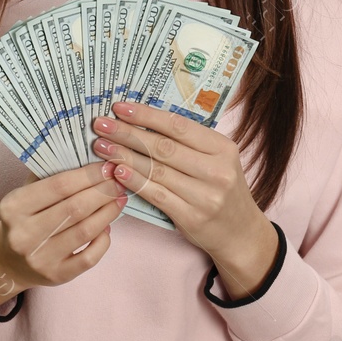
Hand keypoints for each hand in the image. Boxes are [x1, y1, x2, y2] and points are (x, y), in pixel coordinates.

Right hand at [0, 162, 128, 307]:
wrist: (8, 260)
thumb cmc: (23, 218)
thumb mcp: (26, 193)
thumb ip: (49, 174)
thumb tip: (86, 154)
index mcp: (13, 207)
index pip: (59, 186)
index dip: (88, 175)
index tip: (107, 166)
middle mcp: (24, 234)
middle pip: (75, 208)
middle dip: (103, 191)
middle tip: (119, 181)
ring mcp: (40, 258)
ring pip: (85, 231)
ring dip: (108, 212)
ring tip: (120, 199)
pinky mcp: (56, 276)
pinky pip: (89, 258)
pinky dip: (103, 240)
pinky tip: (108, 227)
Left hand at [91, 101, 269, 268]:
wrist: (240, 233)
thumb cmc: (220, 189)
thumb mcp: (216, 160)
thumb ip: (187, 143)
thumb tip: (141, 121)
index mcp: (222, 148)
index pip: (178, 126)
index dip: (146, 115)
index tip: (119, 107)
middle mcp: (217, 170)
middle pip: (163, 147)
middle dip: (127, 133)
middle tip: (101, 125)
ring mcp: (205, 196)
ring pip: (156, 170)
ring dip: (124, 156)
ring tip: (101, 146)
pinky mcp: (192, 217)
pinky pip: (157, 195)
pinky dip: (135, 181)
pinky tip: (117, 171)